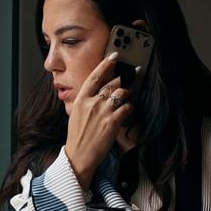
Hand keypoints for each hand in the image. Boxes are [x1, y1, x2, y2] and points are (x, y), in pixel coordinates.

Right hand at [64, 53, 132, 188]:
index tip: (115, 55)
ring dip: (128, 93)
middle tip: (134, 73)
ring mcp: (103, 112)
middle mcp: (92, 102)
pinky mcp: (113, 122)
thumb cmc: (77, 137)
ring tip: (129, 95)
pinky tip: (128, 110)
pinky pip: (127, 108)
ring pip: (122, 93)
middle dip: (125, 78)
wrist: (79, 155)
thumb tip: (97, 93)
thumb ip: (86, 101)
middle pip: (113, 83)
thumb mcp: (76, 114)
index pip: (95, 76)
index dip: (106, 63)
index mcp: (81, 99)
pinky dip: (130, 107)